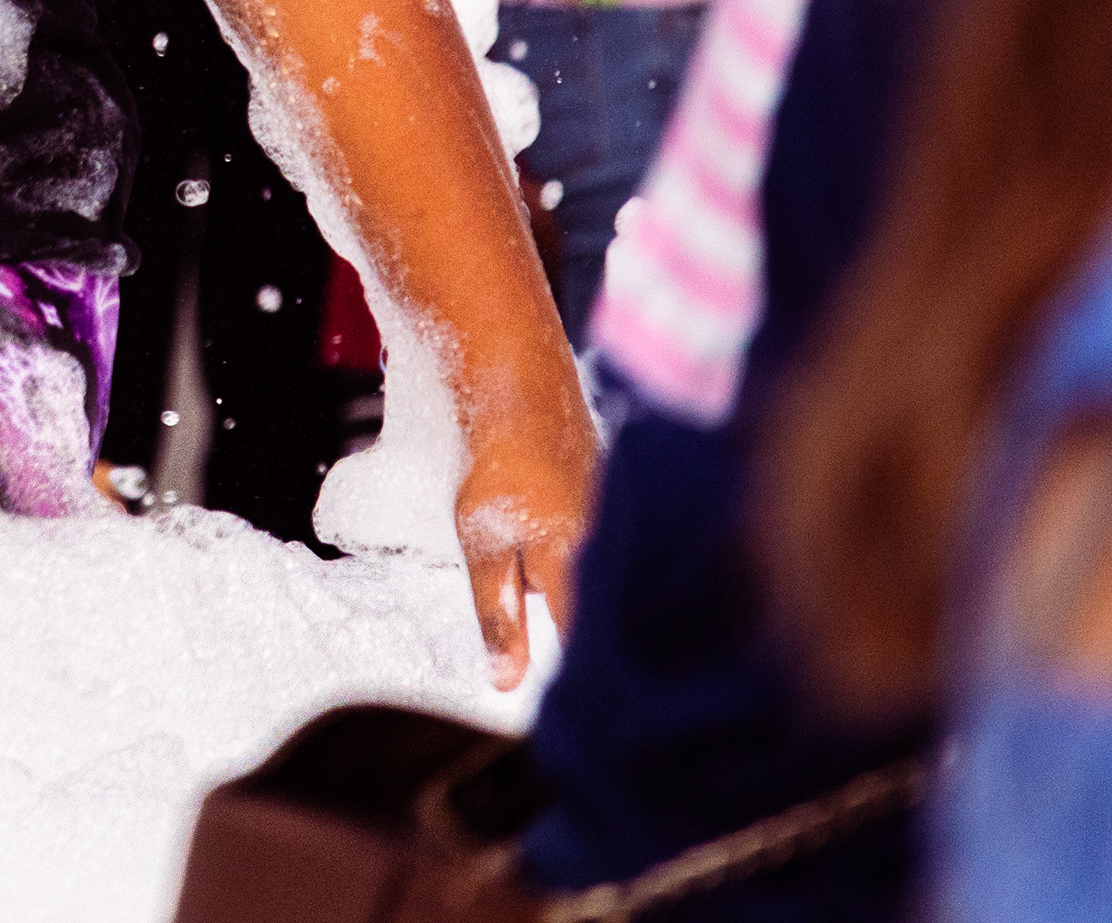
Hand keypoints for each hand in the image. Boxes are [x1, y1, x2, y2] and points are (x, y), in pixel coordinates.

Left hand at [455, 373, 599, 686]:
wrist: (524, 393)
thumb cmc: (499, 469)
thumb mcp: (483, 546)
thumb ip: (498, 615)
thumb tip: (506, 682)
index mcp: (580, 569)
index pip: (589, 644)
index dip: (589, 679)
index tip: (590, 718)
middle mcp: (614, 553)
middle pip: (612, 619)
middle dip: (603, 646)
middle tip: (602, 688)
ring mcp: (627, 531)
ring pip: (619, 589)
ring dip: (609, 608)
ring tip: (603, 633)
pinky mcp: (627, 514)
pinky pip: (625, 561)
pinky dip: (613, 577)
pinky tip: (602, 581)